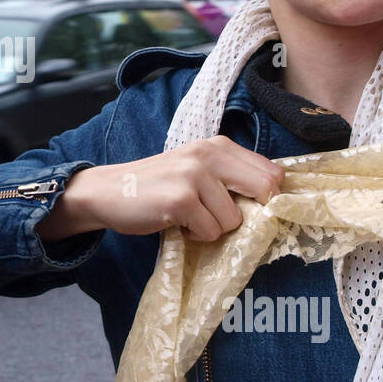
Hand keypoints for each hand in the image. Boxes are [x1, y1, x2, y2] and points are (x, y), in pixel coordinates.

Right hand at [37, 136, 283, 243]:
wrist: (109, 191)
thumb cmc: (157, 185)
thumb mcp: (197, 168)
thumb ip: (230, 176)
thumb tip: (273, 199)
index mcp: (218, 145)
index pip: (272, 171)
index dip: (270, 197)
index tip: (252, 209)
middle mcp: (209, 154)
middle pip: (266, 189)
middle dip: (253, 213)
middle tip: (224, 217)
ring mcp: (194, 176)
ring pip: (235, 219)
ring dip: (214, 228)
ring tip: (189, 217)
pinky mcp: (180, 200)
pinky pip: (211, 231)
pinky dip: (196, 236)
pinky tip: (177, 224)